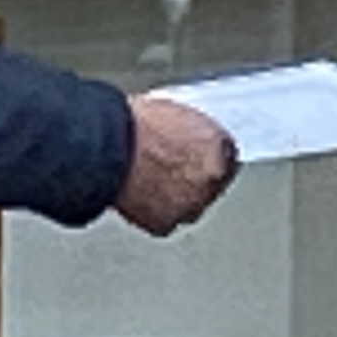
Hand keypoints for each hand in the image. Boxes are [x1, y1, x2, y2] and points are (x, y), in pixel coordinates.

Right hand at [114, 95, 237, 236]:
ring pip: (190, 205)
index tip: (195, 158)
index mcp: (217, 147)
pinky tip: (141, 195)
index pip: (228, 156)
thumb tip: (191, 139)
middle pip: (211, 184)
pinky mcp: (166, 224)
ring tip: (151, 180)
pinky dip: (155, 212)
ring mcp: (189, 205)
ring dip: (177, 197)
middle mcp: (210, 179)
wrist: (107, 148)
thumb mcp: (174, 112)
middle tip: (169, 168)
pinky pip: (165, 220)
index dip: (207, 156)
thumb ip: (194, 132)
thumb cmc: (132, 125)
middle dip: (194, 178)